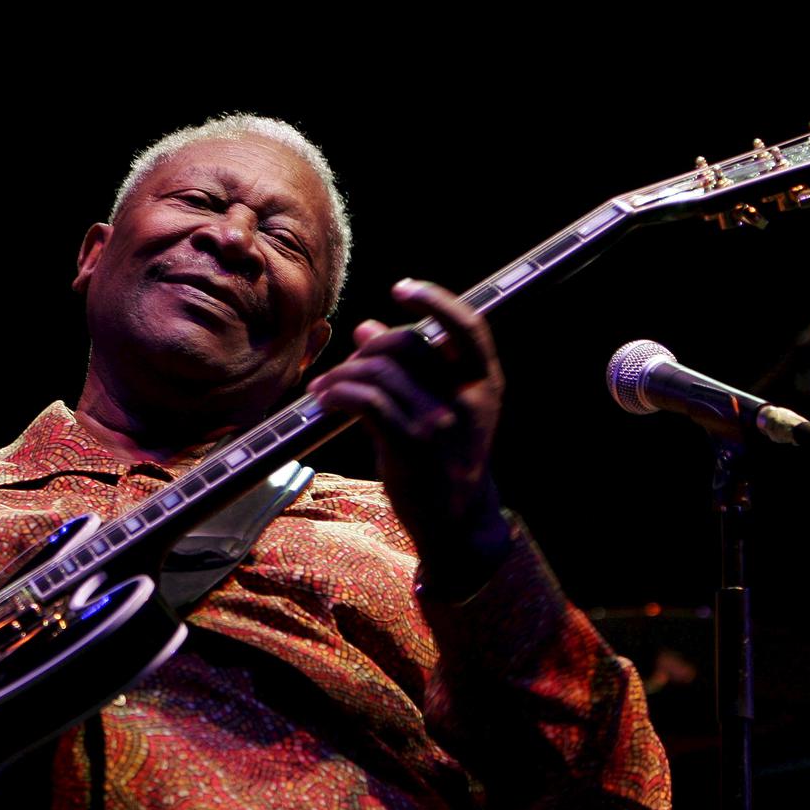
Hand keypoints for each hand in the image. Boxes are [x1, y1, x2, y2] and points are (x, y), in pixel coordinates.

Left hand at [308, 279, 508, 575]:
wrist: (457, 520)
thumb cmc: (444, 458)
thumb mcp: (439, 408)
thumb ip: (409, 368)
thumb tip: (366, 325)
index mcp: (484, 383)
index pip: (468, 326)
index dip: (435, 300)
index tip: (402, 288)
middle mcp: (468, 399)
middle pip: (408, 344)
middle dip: (368, 347)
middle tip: (347, 364)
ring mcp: (441, 423)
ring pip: (380, 372)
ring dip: (343, 374)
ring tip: (325, 387)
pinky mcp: (413, 446)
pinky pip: (368, 402)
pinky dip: (339, 393)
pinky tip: (326, 400)